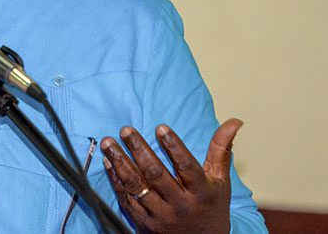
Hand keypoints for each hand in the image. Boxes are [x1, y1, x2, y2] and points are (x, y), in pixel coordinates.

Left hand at [100, 118, 242, 233]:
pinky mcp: (144, 222)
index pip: (186, 166)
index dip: (174, 146)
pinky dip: (115, 179)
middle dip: (138, 149)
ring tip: (108, 142)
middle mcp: (179, 204)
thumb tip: (234, 121)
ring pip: (136, 185)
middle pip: (156, 174)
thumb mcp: (220, 181)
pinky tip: (108, 162)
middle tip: (126, 130)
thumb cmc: (210, 207)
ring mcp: (160, 214)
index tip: (160, 128)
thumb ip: (221, 150)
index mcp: (200, 192)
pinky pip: (126, 198)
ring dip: (120, 162)